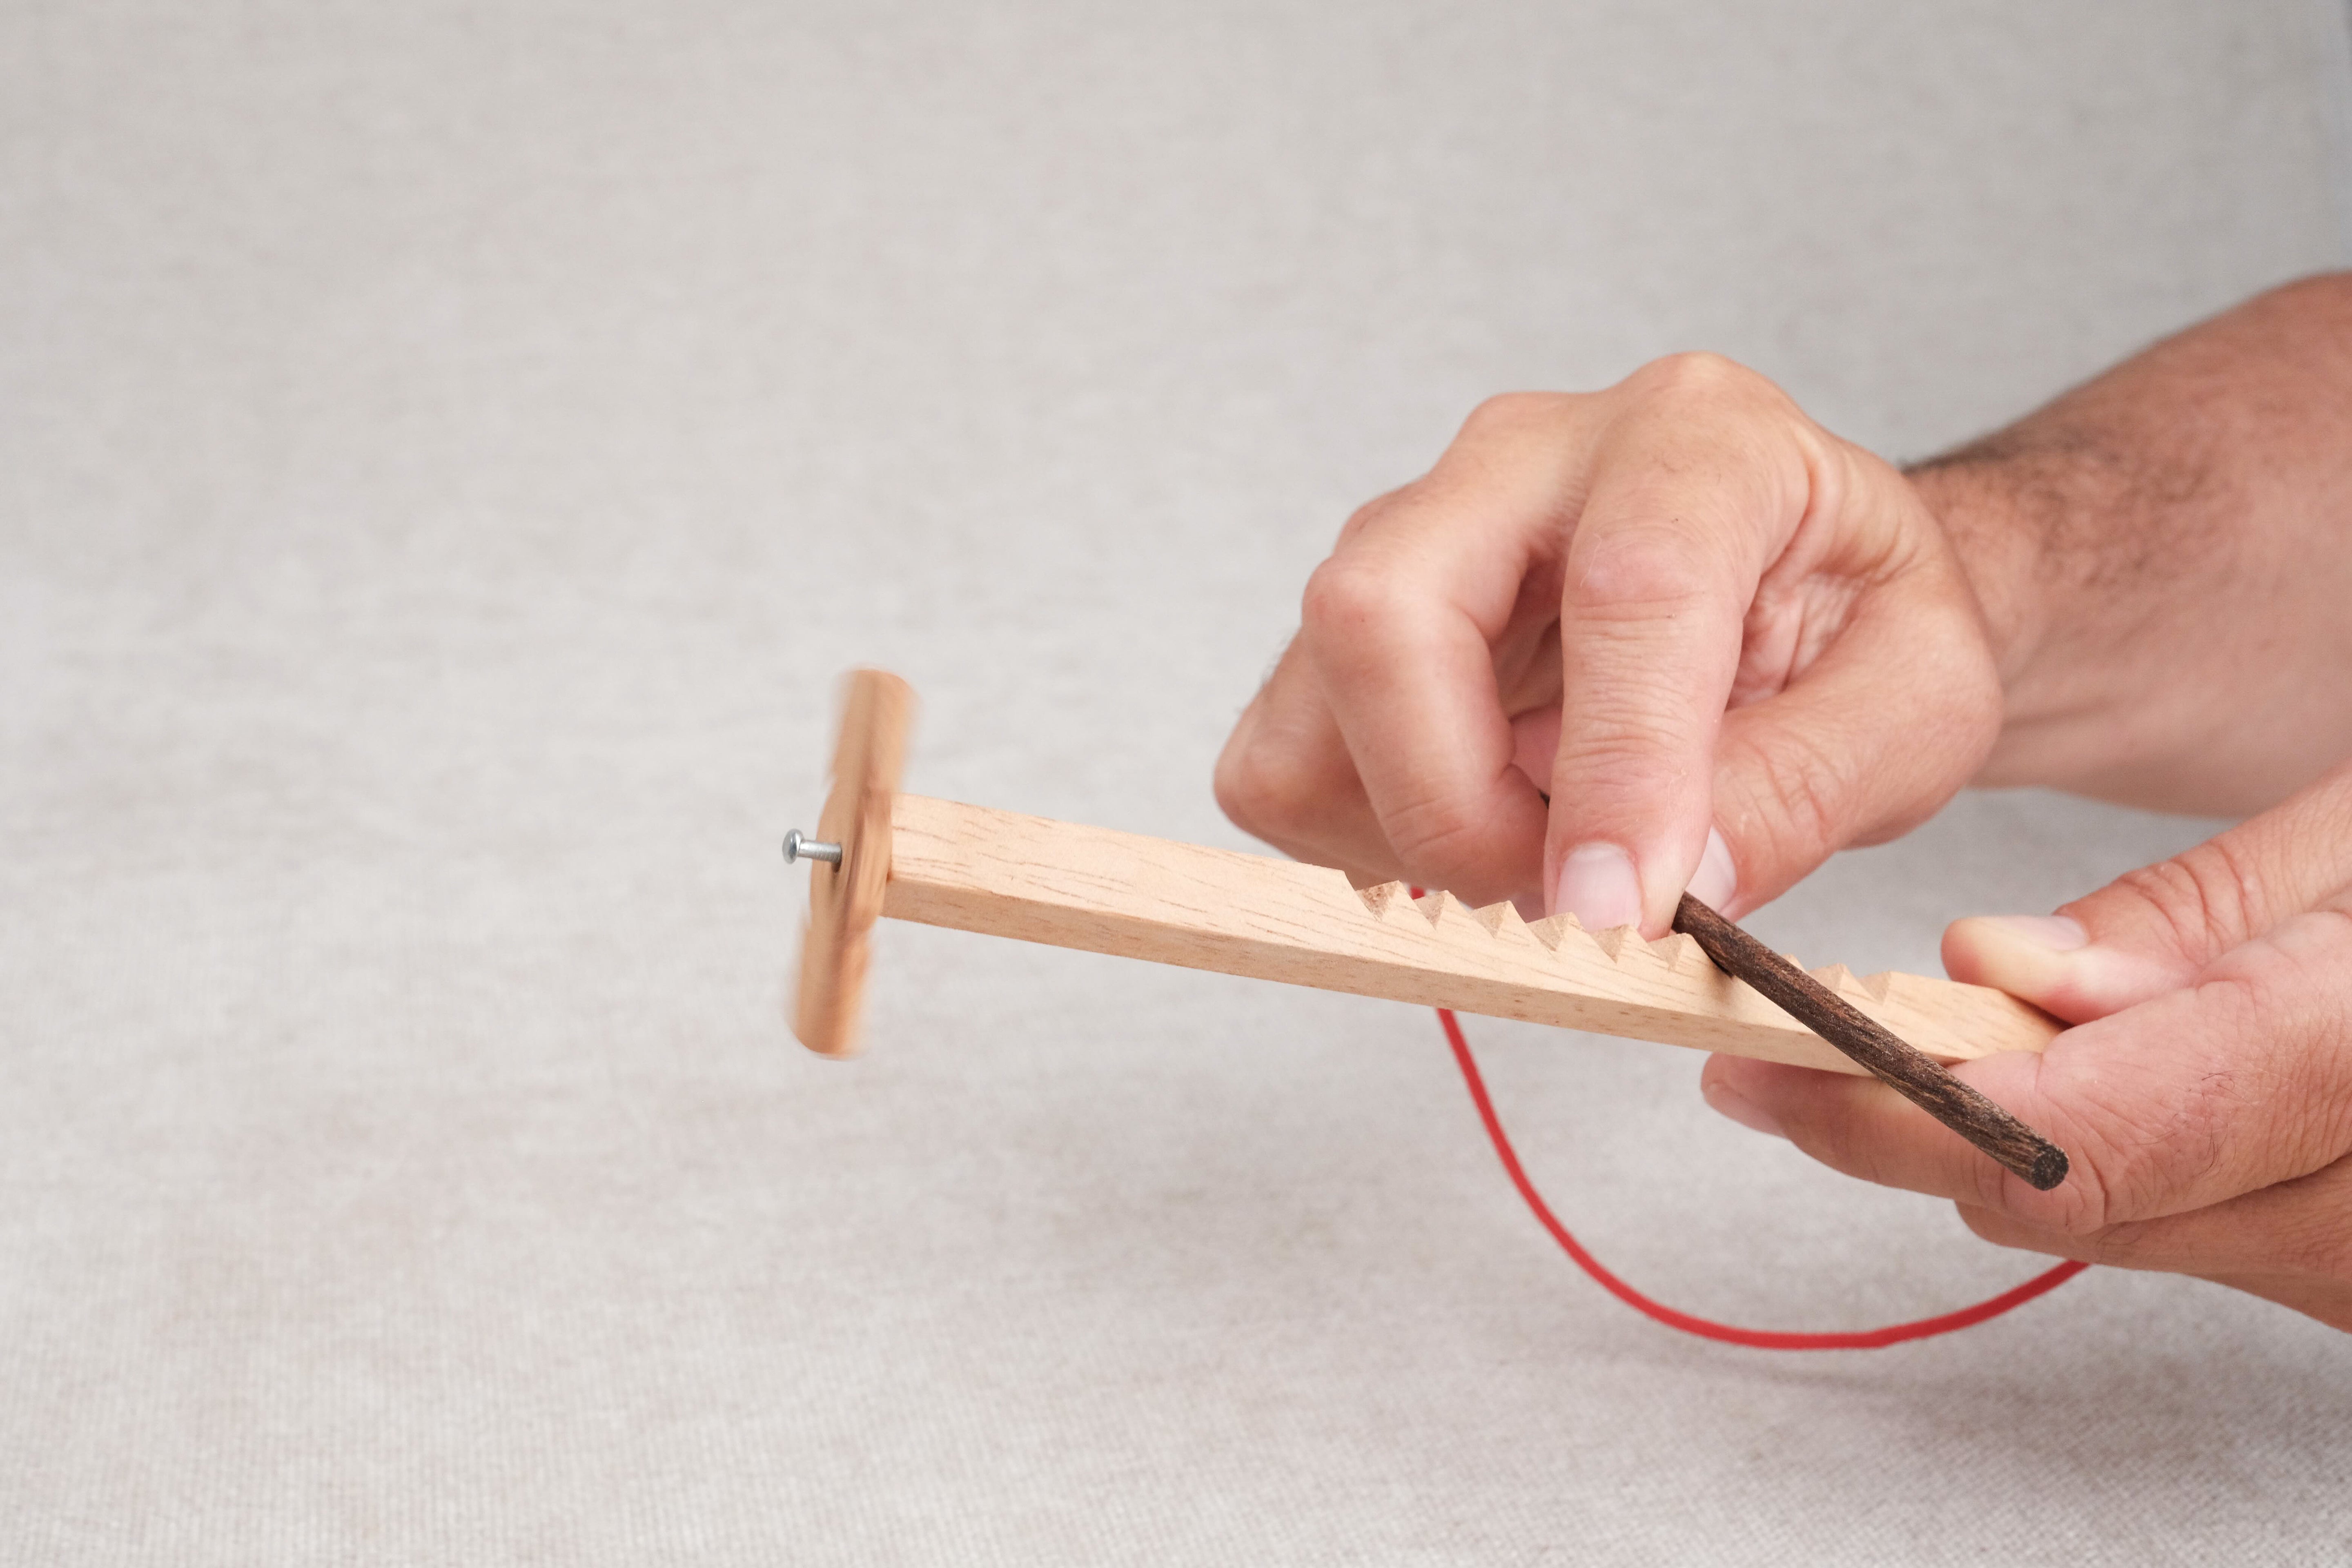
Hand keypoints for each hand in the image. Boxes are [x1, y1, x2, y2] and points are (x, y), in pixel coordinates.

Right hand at [1215, 354, 2001, 929]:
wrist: (1807, 587)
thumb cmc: (1853, 626)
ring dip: (1414, 831)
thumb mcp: (1918, 706)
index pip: (1625, 590)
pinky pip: (1284, 761)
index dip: (1616, 770)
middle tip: (1565, 903)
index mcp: (1697, 438)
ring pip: (1314, 699)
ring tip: (1544, 856)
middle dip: (1453, 802)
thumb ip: (1808, 787)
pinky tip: (1484, 829)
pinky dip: (1365, 837)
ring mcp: (1412, 533)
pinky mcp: (1345, 629)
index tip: (1624, 913)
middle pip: (1382, 610)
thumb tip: (1669, 893)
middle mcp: (1523, 459)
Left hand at [1702, 760, 2351, 1331]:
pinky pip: (2188, 1232)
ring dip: (2000, 1135)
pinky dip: (2102, 1154)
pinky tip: (2067, 1070)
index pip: (2090, 1140)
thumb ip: (2197, 931)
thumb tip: (2000, 970)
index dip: (1901, 1110)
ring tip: (1907, 1035)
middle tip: (1769, 1041)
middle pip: (2080, 1203)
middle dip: (1914, 1120)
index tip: (1761, 1063)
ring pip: (2117, 1229)